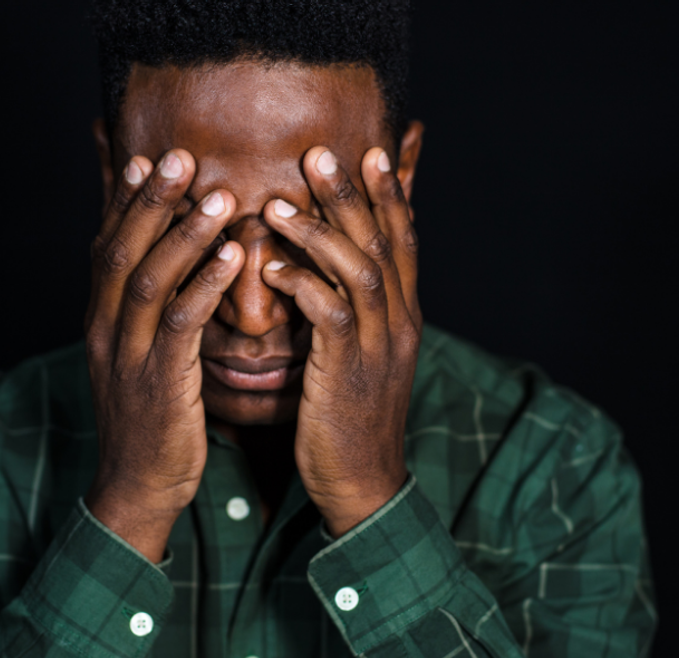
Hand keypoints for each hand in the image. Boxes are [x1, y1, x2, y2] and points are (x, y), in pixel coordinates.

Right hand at [83, 149, 243, 561]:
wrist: (137, 487)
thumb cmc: (149, 418)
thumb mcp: (136, 358)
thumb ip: (147, 312)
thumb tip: (164, 267)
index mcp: (100, 321)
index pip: (106, 248)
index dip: (124, 202)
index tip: (147, 158)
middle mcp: (105, 331)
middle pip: (121, 251)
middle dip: (150, 201)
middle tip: (179, 156)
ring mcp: (128, 357)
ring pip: (149, 281)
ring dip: (183, 234)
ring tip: (217, 195)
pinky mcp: (158, 384)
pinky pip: (181, 325)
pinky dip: (205, 286)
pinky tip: (231, 257)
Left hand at [261, 146, 421, 537]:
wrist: (362, 484)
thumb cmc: (349, 418)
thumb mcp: (361, 357)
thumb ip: (352, 311)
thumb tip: (329, 273)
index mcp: (405, 317)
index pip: (406, 242)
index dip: (391, 195)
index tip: (372, 152)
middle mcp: (400, 324)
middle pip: (385, 243)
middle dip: (354, 195)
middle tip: (322, 153)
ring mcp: (379, 347)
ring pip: (361, 270)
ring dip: (322, 232)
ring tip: (283, 202)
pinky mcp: (348, 371)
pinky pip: (329, 315)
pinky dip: (304, 284)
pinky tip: (272, 268)